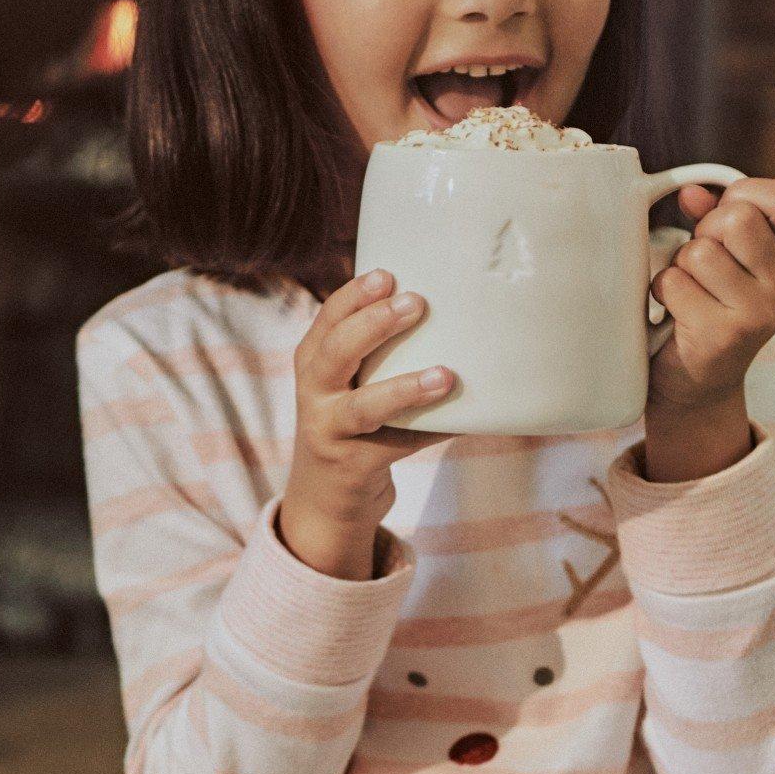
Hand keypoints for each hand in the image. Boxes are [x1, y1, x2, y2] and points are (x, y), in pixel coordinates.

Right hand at [280, 268, 453, 577]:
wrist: (325, 498)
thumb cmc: (351, 422)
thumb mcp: (346, 382)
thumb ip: (374, 351)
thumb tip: (451, 309)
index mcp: (312, 362)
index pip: (328, 319)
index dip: (354, 296)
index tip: (387, 275)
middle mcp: (314, 394)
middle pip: (336, 352)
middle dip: (374, 325)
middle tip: (416, 303)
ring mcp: (330, 432)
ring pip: (364, 407)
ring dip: (405, 389)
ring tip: (445, 375)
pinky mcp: (353, 467)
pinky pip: (398, 445)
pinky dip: (431, 431)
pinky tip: (462, 421)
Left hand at [648, 178, 774, 416]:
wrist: (699, 384)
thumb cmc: (709, 306)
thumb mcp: (725, 256)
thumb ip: (712, 217)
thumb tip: (689, 192)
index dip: (743, 196)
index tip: (724, 217)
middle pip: (738, 219)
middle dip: (705, 231)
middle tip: (702, 260)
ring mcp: (760, 313)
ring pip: (699, 252)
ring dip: (680, 265)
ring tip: (690, 289)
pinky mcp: (723, 334)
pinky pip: (674, 283)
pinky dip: (663, 291)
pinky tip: (676, 311)